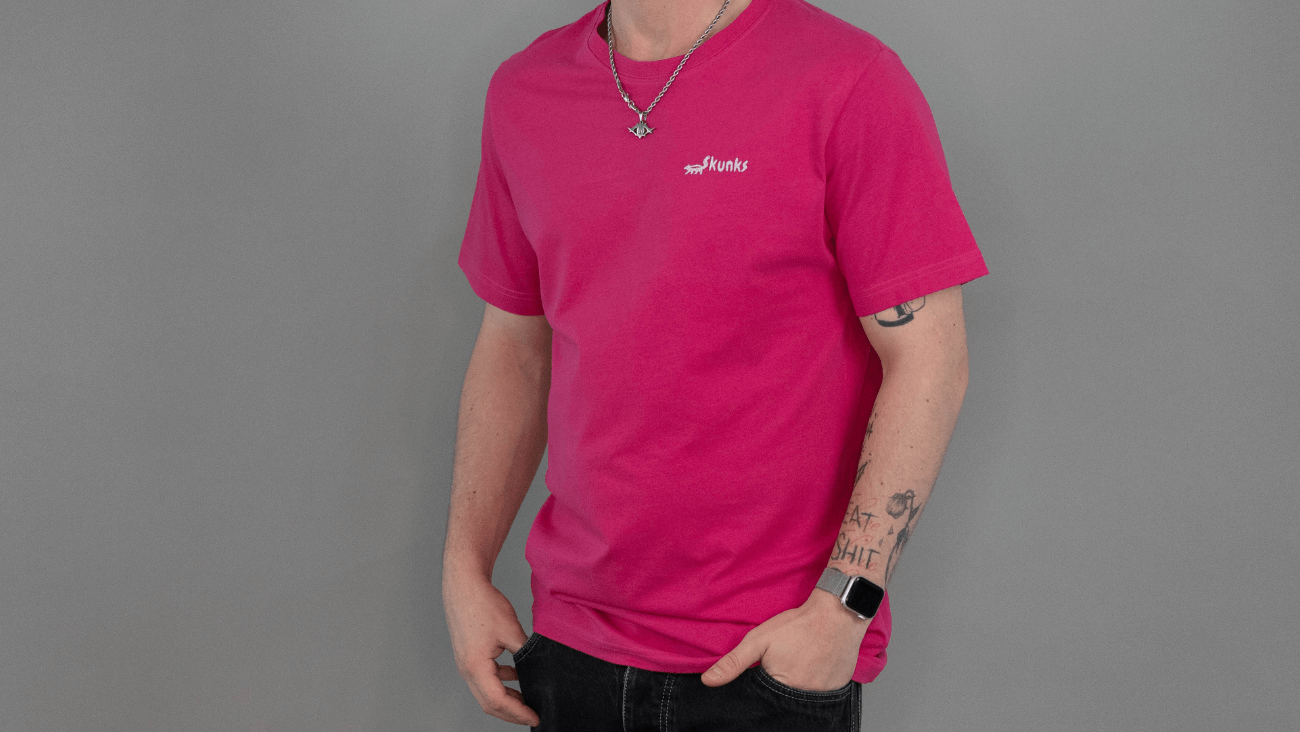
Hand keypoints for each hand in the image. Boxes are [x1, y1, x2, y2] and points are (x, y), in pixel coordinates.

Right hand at [443, 569, 539, 725]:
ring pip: (486, 692)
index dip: (518, 712)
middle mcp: (466, 669)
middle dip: (512, 712)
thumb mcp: (511, 630)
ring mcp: (465, 664)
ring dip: (506, 699)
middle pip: (489, 703)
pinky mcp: (468, 656)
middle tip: (533, 715)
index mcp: (475, 667)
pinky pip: (485, 678)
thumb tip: (542, 667)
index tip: (535, 716)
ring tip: (527, 700)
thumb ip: (526, 652)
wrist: (464, 585)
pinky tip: (517, 676)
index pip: (498, 701)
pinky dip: (501, 683)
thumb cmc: (482, 604)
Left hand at [701, 588, 869, 691]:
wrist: (837, 614)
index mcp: (780, 688)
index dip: (760, 685)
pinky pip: (821, 695)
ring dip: (797, 687)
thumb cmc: (797, 626)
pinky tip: (813, 667)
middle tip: (787, 661)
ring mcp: (823, 696)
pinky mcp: (838, 689)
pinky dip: (814, 685)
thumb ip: (733, 663)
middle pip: (782, 701)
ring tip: (799, 663)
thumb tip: (708, 681)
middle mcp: (803, 698)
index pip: (761, 700)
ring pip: (801, 699)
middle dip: (778, 687)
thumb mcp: (758, 640)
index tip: (767, 668)